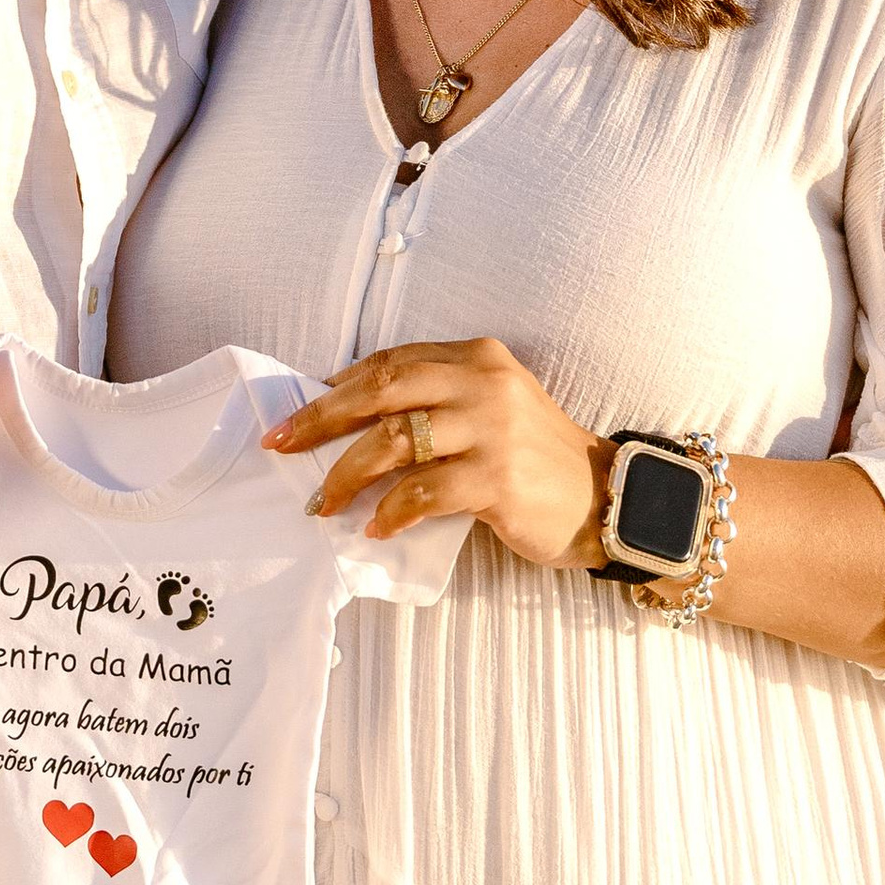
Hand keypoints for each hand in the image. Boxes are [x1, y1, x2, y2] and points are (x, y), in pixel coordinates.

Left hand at [267, 338, 612, 566]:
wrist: (603, 497)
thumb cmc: (533, 458)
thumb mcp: (488, 409)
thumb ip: (433, 402)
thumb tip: (346, 418)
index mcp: (476, 357)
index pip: (390, 361)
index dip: (335, 388)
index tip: (296, 417)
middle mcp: (483, 383)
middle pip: (381, 390)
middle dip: (320, 418)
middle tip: (281, 447)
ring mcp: (493, 429)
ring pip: (394, 442)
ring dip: (346, 475)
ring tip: (321, 504)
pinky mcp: (499, 478)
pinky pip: (425, 492)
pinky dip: (391, 511)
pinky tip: (375, 528)